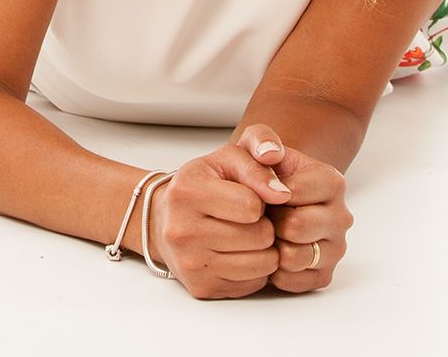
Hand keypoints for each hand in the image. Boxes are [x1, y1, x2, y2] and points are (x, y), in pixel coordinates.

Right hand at [146, 141, 292, 298]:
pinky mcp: (201, 287)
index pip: (251, 205)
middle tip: (250, 218)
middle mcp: (182, 230)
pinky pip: (253, 284)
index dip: (261, 200)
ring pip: (262, 264)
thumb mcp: (228, 158)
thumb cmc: (203, 185)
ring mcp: (190, 263)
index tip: (250, 196)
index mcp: (187, 191)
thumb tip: (283, 193)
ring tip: (248, 234)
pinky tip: (239, 253)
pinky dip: (255, 269)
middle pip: (260, 236)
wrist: (165, 219)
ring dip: (264, 248)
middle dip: (264, 225)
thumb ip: (258, 162)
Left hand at [234, 124, 352, 292]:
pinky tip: (270, 250)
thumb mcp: (257, 144)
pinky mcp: (324, 275)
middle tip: (261, 214)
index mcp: (332, 182)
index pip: (293, 193)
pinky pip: (292, 281)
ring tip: (266, 231)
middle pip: (296, 227)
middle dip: (270, 221)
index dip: (267, 194)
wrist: (266, 197)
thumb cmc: (262, 171)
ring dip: (272, 246)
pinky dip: (274, 270)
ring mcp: (336, 248)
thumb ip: (261, 139)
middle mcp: (341, 216)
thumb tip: (270, 154)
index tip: (259, 190)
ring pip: (295, 257)